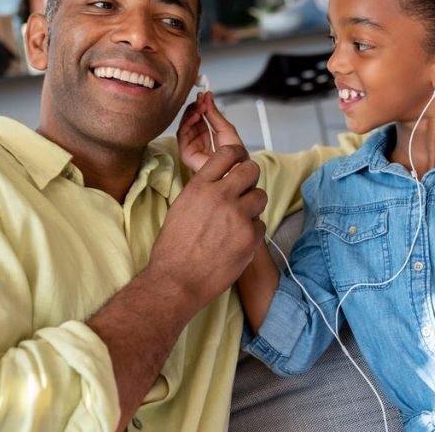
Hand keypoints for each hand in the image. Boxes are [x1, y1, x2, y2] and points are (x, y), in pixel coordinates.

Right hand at [148, 145, 267, 306]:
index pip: (227, 154)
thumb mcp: (180, 208)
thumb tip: (220, 184)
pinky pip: (261, 224)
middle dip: (250, 178)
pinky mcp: (250, 237)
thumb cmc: (173, 249)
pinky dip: (252, 231)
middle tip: (245, 190)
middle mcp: (221, 196)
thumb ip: (203, 191)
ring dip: (253, 205)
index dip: (237, 155)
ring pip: (261, 196)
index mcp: (200, 186)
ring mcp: (238, 216)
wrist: (177, 281)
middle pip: (251, 170)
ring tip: (240, 219)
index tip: (240, 160)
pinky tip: (237, 241)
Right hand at [177, 91, 243, 172]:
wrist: (236, 168)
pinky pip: (181, 136)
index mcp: (209, 135)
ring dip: (190, 114)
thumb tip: (207, 97)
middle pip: (190, 120)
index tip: (203, 95)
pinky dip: (186, 124)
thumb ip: (215, 113)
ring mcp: (192, 147)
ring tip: (199, 108)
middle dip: (195, 108)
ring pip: (184, 126)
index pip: (200, 117)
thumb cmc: (235, 155)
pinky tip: (195, 117)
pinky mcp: (186, 154)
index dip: (200, 105)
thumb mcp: (226, 128)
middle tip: (200, 100)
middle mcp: (200, 140)